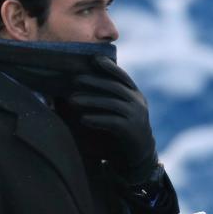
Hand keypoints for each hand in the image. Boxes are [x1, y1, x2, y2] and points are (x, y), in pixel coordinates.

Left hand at [69, 56, 157, 184]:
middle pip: (115, 87)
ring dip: (90, 101)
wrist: (140, 154)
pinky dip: (97, 119)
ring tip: (72, 100)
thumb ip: (111, 96)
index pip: (123, 76)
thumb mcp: (122, 109)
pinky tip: (83, 119)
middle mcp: (138, 103)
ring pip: (112, 103)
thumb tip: (86, 81)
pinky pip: (112, 121)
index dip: (109, 67)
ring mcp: (137, 116)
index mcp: (136, 94)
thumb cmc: (124, 128)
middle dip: (94, 82)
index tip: (94, 59)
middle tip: (74, 79)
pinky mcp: (131, 130)